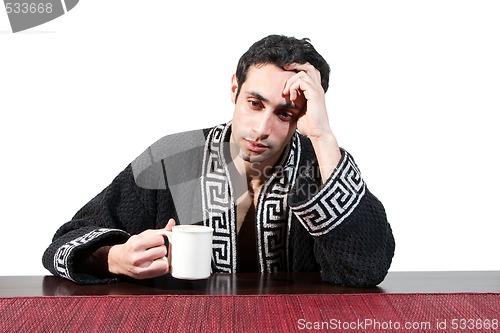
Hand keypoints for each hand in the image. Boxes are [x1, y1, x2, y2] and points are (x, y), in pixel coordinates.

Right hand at [108, 219, 175, 278]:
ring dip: (162, 259)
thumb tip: (172, 222)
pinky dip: (162, 267)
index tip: (154, 242)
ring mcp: (141, 268)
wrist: (120, 260)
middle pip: (162, 250)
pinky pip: (164, 270)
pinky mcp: (145, 275)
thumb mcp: (145, 235)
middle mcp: (137, 257)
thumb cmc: (134, 246)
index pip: (159, 239)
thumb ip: (161, 231)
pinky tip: (155, 264)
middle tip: (153, 250)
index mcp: (136, 244)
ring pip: (164, 261)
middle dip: (161, 249)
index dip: (159, 240)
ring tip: (154, 258)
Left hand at [283, 62, 340, 182]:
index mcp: (314, 91)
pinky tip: (291, 98)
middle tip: (283, 68)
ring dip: (291, 81)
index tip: (285, 71)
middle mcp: (317, 88)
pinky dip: (294, 87)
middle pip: (308, 66)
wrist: (317, 133)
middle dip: (294, 65)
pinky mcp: (314, 94)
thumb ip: (295, 101)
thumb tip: (286, 99)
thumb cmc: (309, 125)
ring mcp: (317, 90)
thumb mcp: (299, 110)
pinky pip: (302, 81)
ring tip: (286, 93)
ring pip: (302, 73)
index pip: (308, 71)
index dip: (297, 68)